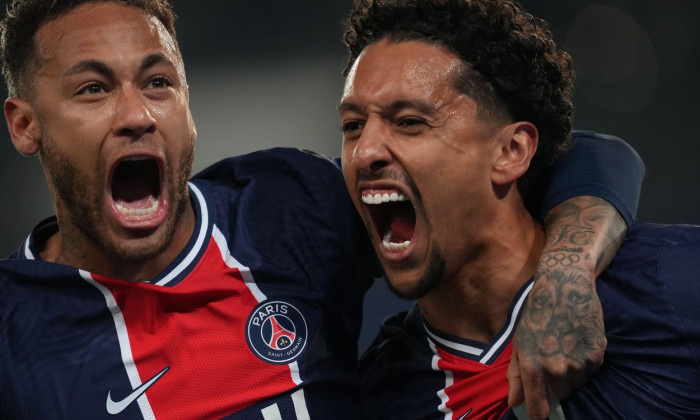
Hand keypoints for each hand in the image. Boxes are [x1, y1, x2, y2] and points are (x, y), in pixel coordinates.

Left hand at [507, 266, 605, 418]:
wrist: (564, 286)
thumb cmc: (536, 314)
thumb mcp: (520, 342)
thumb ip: (516, 376)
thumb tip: (515, 404)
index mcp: (533, 367)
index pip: (539, 409)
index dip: (539, 412)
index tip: (540, 410)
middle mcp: (557, 369)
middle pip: (561, 395)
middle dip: (556, 382)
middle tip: (552, 357)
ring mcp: (580, 363)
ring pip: (578, 383)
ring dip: (572, 371)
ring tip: (565, 345)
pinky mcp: (598, 354)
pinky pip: (591, 370)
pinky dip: (586, 361)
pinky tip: (578, 340)